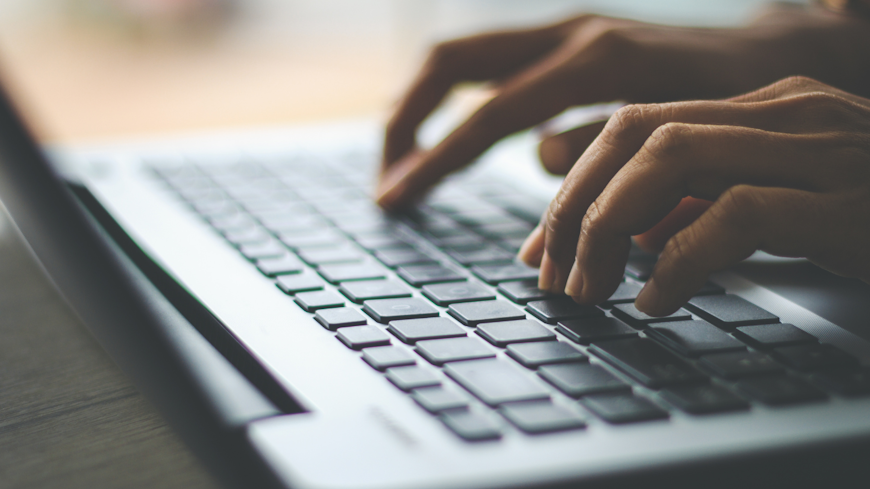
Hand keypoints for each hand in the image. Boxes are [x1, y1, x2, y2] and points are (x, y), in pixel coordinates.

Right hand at [377, 5, 869, 208]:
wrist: (776, 51)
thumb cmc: (740, 100)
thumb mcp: (684, 136)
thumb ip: (606, 149)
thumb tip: (539, 159)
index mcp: (597, 62)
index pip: (489, 115)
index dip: (435, 162)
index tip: (395, 200)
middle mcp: (570, 33)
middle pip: (450, 62)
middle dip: (404, 121)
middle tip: (387, 180)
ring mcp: (564, 30)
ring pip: (462, 57)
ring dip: (420, 108)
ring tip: (403, 164)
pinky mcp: (565, 41)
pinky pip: (489, 66)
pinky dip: (456, 103)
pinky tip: (448, 141)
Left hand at [517, 76, 869, 316]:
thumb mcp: (778, 213)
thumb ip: (705, 208)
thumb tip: (628, 236)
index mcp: (766, 108)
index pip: (637, 124)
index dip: (574, 183)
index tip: (541, 245)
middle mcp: (789, 112)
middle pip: (638, 132)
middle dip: (577, 205)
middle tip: (551, 273)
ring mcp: (823, 149)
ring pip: (672, 157)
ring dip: (610, 227)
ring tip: (588, 289)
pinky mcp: (848, 202)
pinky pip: (737, 214)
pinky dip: (680, 259)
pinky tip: (656, 302)